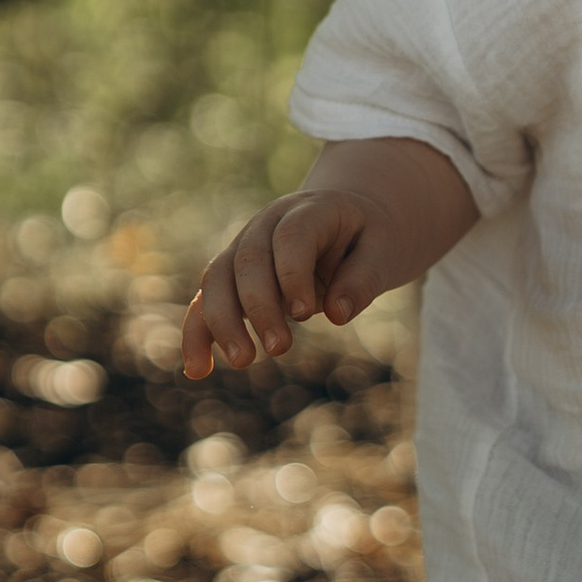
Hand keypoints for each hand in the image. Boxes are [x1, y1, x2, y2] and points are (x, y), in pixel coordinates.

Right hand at [183, 187, 386, 377]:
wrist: (348, 220)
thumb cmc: (369, 238)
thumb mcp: (384, 251)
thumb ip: (364, 279)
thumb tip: (338, 314)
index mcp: (309, 210)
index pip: (290, 236)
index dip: (292, 273)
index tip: (305, 314)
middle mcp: (267, 224)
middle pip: (248, 259)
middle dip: (259, 306)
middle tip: (280, 349)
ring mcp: (243, 247)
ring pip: (217, 278)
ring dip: (222, 321)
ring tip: (243, 361)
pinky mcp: (232, 276)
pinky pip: (204, 301)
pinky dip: (196, 333)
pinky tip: (198, 370)